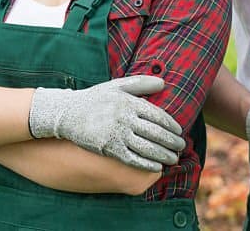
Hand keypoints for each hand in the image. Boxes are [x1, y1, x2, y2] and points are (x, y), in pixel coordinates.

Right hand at [28, 75, 185, 171]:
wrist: (68, 113)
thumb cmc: (95, 98)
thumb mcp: (116, 86)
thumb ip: (141, 83)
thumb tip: (164, 83)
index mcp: (129, 101)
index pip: (158, 115)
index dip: (171, 126)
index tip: (179, 131)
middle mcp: (124, 117)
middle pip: (156, 133)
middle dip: (172, 142)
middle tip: (182, 147)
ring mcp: (117, 133)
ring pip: (147, 148)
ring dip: (164, 155)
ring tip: (173, 159)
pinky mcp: (109, 148)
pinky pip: (133, 159)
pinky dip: (147, 164)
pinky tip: (156, 167)